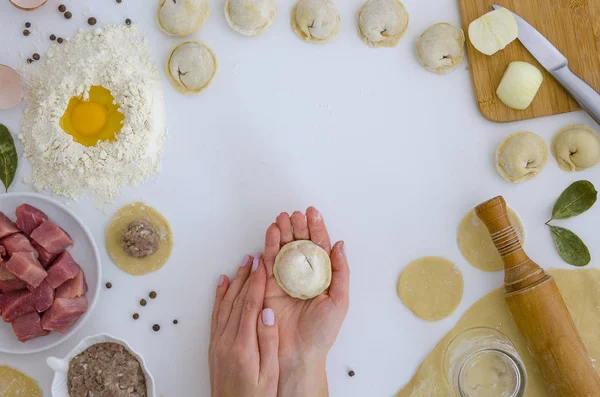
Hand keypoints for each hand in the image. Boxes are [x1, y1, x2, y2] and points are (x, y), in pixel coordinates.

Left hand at [209, 255, 279, 396]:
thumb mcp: (270, 373)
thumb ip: (269, 341)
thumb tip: (267, 312)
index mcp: (243, 346)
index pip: (250, 305)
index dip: (257, 282)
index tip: (263, 265)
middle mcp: (227, 340)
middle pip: (237, 300)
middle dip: (247, 276)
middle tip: (254, 258)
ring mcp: (218, 342)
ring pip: (226, 304)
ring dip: (234, 281)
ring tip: (242, 264)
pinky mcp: (214, 345)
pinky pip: (216, 315)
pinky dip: (219, 296)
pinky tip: (222, 284)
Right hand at [262, 207, 349, 396]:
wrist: (298, 354)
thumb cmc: (321, 332)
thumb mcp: (339, 301)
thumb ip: (340, 271)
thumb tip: (340, 244)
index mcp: (322, 275)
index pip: (319, 246)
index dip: (317, 228)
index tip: (313, 212)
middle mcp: (303, 273)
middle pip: (300, 243)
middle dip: (298, 226)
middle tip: (296, 214)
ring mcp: (285, 277)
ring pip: (284, 248)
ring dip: (283, 231)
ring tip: (282, 218)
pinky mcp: (269, 283)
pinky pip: (269, 260)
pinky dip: (269, 244)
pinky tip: (271, 231)